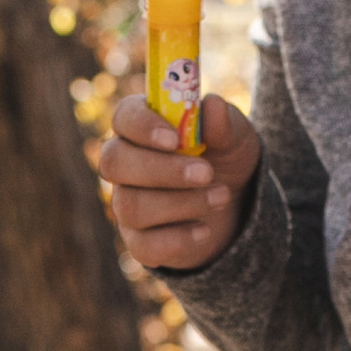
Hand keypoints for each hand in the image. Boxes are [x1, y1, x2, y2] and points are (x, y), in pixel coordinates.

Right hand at [96, 88, 261, 274]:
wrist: (236, 206)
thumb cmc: (225, 159)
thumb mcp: (235, 137)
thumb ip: (224, 122)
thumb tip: (213, 105)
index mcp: (142, 126)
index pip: (123, 117)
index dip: (142, 126)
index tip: (175, 139)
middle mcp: (125, 163)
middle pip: (114, 162)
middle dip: (162, 170)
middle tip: (206, 173)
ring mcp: (127, 203)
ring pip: (131, 206)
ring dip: (181, 203)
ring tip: (221, 196)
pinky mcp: (139, 240)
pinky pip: (144, 245)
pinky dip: (178, 239)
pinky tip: (204, 230)